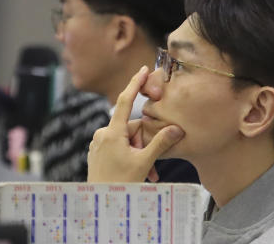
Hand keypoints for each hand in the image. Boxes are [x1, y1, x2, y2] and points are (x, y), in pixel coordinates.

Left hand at [87, 66, 183, 182]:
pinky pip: (118, 147)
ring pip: (126, 140)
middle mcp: (102, 134)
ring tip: (147, 175)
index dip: (135, 83)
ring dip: (139, 154)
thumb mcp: (144, 163)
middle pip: (132, 129)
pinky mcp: (97, 152)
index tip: (143, 69)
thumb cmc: (121, 184)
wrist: (99, 204)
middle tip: (155, 168)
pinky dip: (129, 156)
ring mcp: (98, 143)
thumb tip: (176, 128)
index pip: (124, 101)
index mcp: (112, 132)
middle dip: (145, 144)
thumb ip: (160, 143)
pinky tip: (134, 172)